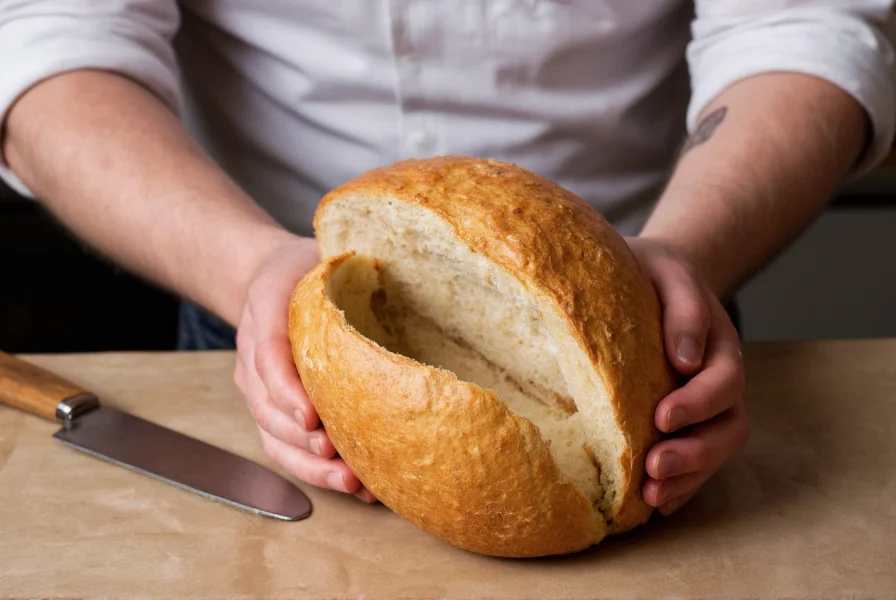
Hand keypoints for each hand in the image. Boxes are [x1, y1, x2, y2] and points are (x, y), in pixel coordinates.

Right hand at [232, 235, 376, 502]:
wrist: (266, 277)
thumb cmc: (305, 267)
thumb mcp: (322, 250)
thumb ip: (349, 261)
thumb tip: (413, 262)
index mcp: (266, 307)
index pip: (268, 353)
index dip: (287, 390)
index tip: (313, 417)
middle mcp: (253, 353)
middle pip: (267, 409)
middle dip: (305, 442)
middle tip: (343, 461)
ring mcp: (258, 387)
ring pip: (274, 437)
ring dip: (313, 466)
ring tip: (354, 484)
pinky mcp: (271, 410)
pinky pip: (285, 448)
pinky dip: (316, 471)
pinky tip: (357, 485)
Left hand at [626, 237, 749, 515]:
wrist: (650, 277)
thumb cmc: (653, 272)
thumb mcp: (667, 272)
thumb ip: (683, 307)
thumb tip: (685, 358)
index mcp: (720, 345)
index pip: (724, 381)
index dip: (699, 403)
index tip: (662, 416)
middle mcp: (719, 381)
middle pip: (728, 427)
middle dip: (695, 452)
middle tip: (654, 465)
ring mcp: (706, 407)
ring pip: (716, 451)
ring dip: (687, 477)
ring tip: (650, 494)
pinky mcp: (686, 424)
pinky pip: (695, 462)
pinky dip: (679, 485)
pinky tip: (653, 501)